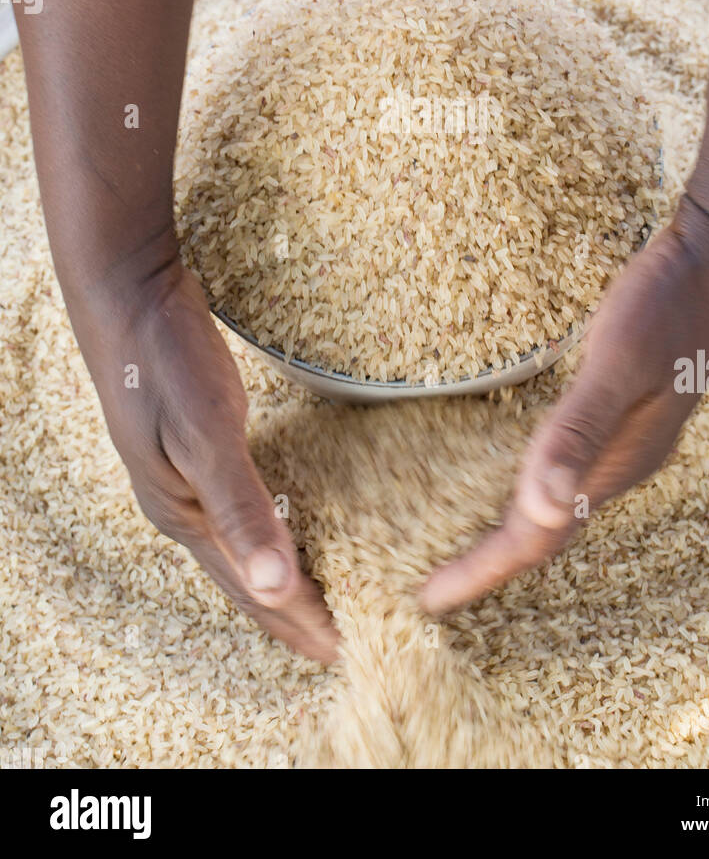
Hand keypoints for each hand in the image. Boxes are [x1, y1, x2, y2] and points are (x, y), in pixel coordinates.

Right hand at [70, 253, 338, 662]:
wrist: (129, 291)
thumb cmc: (166, 361)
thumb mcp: (206, 432)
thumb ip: (242, 507)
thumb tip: (278, 585)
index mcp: (182, 513)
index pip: (249, 588)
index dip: (294, 623)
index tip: (341, 654)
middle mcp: (181, 505)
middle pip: (243, 575)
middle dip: (288, 613)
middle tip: (338, 643)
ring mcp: (183, 475)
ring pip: (241, 543)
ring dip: (280, 575)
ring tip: (317, 598)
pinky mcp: (197, 443)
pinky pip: (241, 505)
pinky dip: (271, 526)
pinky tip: (287, 522)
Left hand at [421, 198, 708, 613]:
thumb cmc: (666, 305)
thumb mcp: (619, 360)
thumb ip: (580, 428)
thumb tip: (538, 505)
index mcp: (618, 464)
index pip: (541, 536)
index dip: (483, 569)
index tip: (427, 598)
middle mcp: (617, 462)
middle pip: (545, 531)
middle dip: (488, 563)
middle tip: (427, 587)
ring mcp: (618, 437)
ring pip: (552, 500)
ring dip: (504, 527)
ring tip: (450, 543)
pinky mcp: (611, 408)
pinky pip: (558, 464)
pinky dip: (520, 482)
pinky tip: (494, 469)